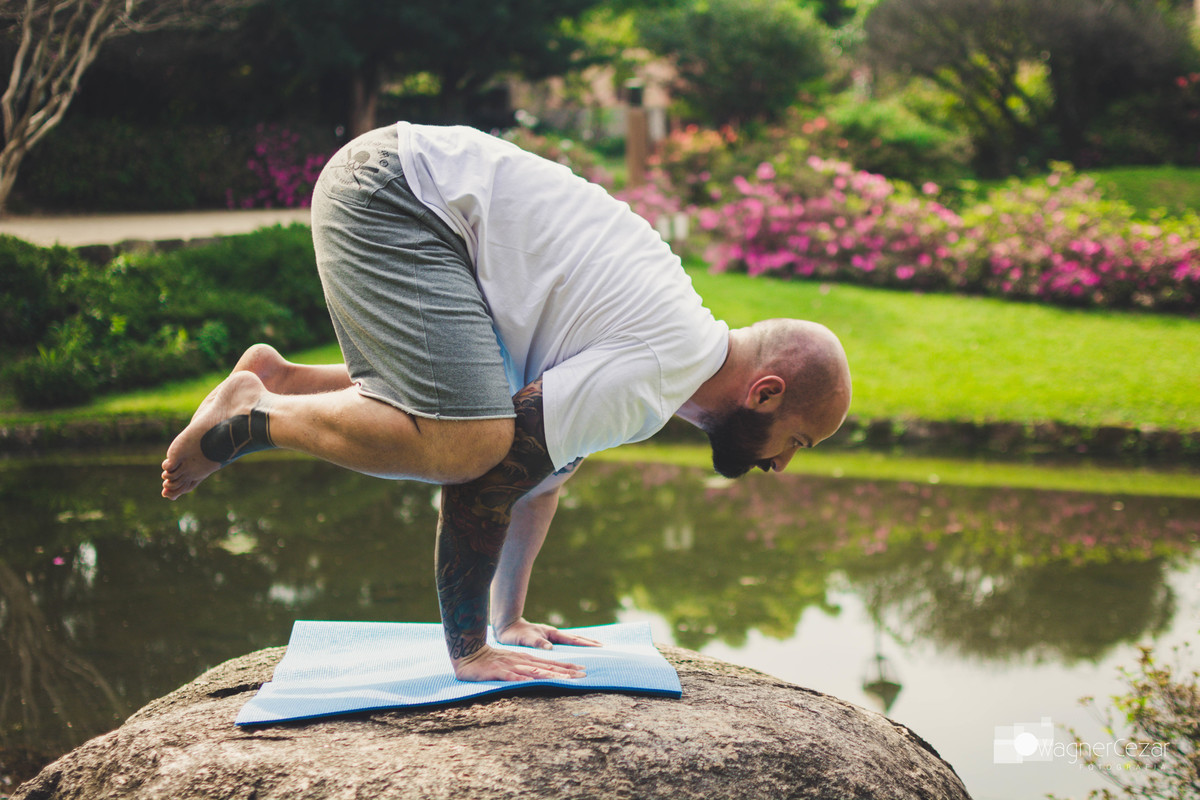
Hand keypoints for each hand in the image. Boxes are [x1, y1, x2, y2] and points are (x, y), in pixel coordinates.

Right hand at [452, 643, 586, 681]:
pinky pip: (512, 677)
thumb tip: (544, 677)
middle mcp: (522, 661)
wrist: (469, 655)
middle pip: (547, 667)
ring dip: (551, 675)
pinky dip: (522, 679)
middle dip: (566, 671)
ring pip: (534, 671)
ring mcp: (511, 666)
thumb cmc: (492, 662)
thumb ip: (527, 670)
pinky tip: (532, 682)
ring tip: (565, 679)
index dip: (567, 667)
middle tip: (584, 674)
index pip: (550, 664)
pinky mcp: (498, 671)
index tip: (583, 670)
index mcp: (526, 660)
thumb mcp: (513, 664)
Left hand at [494, 617, 603, 649]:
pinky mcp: (548, 640)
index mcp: (552, 633)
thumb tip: (550, 648)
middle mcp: (554, 634)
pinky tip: (577, 649)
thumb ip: (537, 642)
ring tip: (596, 646)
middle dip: (590, 642)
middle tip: (604, 647)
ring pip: (572, 640)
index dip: (586, 644)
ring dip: (584, 643)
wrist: (506, 626)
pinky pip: (565, 643)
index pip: (573, 640)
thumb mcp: (525, 638)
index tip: (600, 646)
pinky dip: (574, 645)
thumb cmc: (514, 634)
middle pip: (576, 638)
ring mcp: (551, 636)